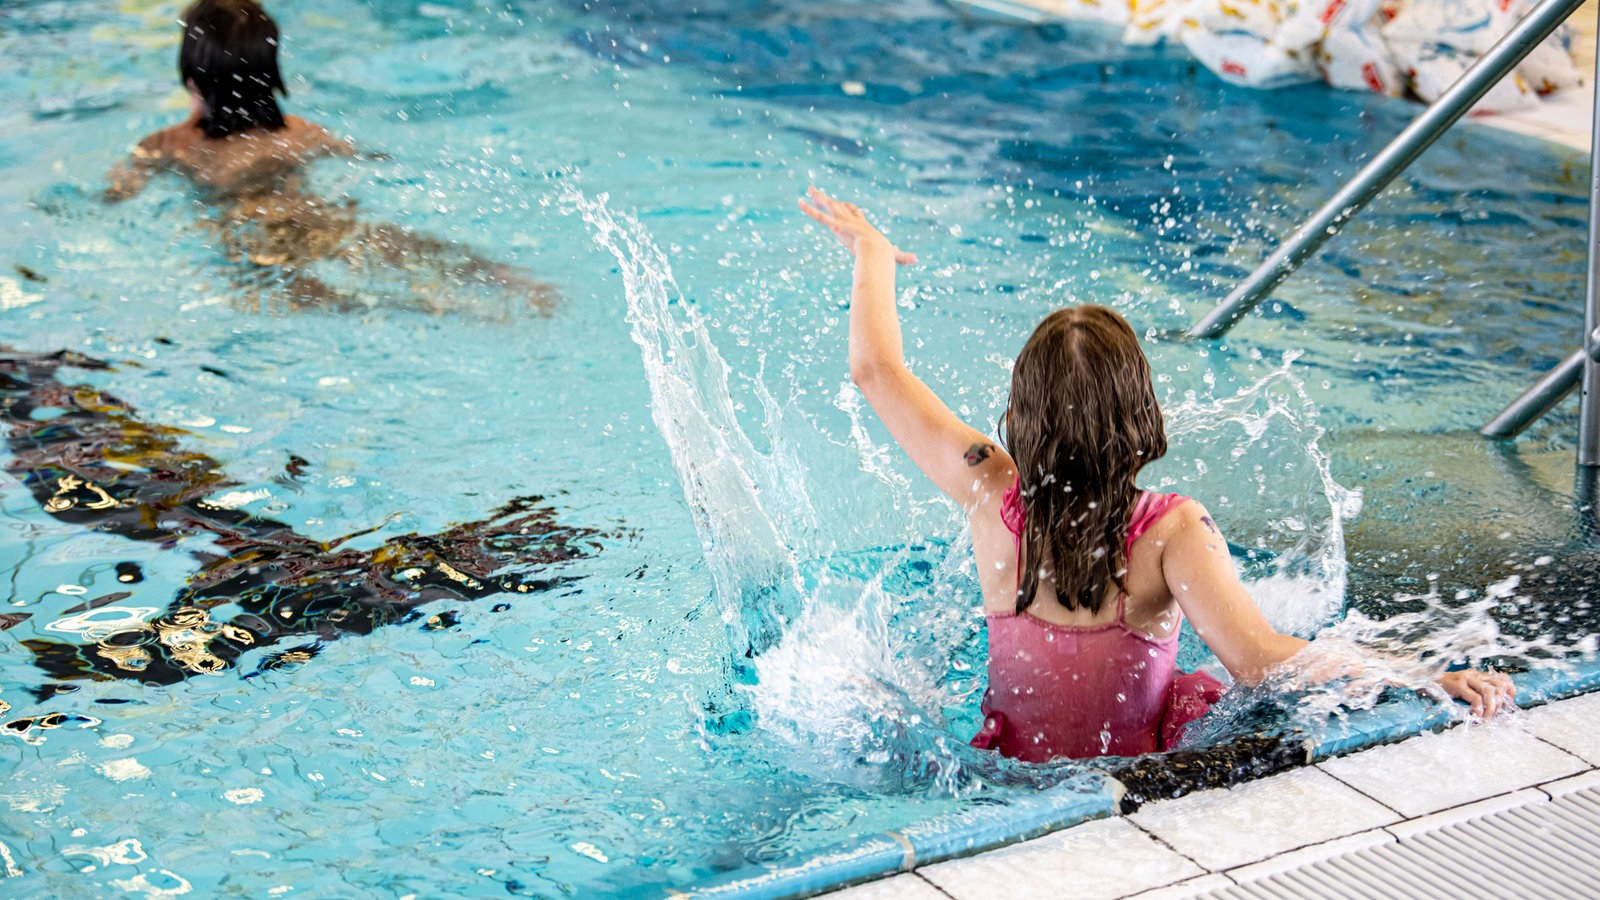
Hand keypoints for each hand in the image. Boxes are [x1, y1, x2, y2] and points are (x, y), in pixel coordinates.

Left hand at [798, 186, 916, 264]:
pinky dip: (809, 210)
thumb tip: (916, 260)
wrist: (878, 252)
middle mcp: (852, 221)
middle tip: (821, 194)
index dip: (853, 210)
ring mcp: (844, 222)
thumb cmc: (884, 254)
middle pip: (840, 206)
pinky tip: (800, 202)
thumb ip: (902, 257)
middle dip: (830, 200)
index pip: (856, 214)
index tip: (850, 207)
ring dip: (818, 198)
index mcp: (863, 227)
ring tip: (809, 190)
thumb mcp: (892, 255)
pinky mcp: (836, 226)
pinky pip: (820, 217)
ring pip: (829, 206)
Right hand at [1436, 669, 1515, 717]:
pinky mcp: (1457, 685)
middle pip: (1500, 686)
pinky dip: (1479, 708)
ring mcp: (1465, 678)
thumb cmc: (1442, 690)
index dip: (1510, 692)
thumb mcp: (1463, 690)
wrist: (1422, 681)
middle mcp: (1474, 674)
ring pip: (1490, 691)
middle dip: (1501, 703)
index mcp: (1477, 675)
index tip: (1508, 705)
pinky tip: (1476, 715)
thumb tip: (1492, 708)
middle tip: (1494, 715)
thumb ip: (1475, 694)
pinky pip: (1476, 697)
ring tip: (1486, 717)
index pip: (1503, 679)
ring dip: (1492, 708)